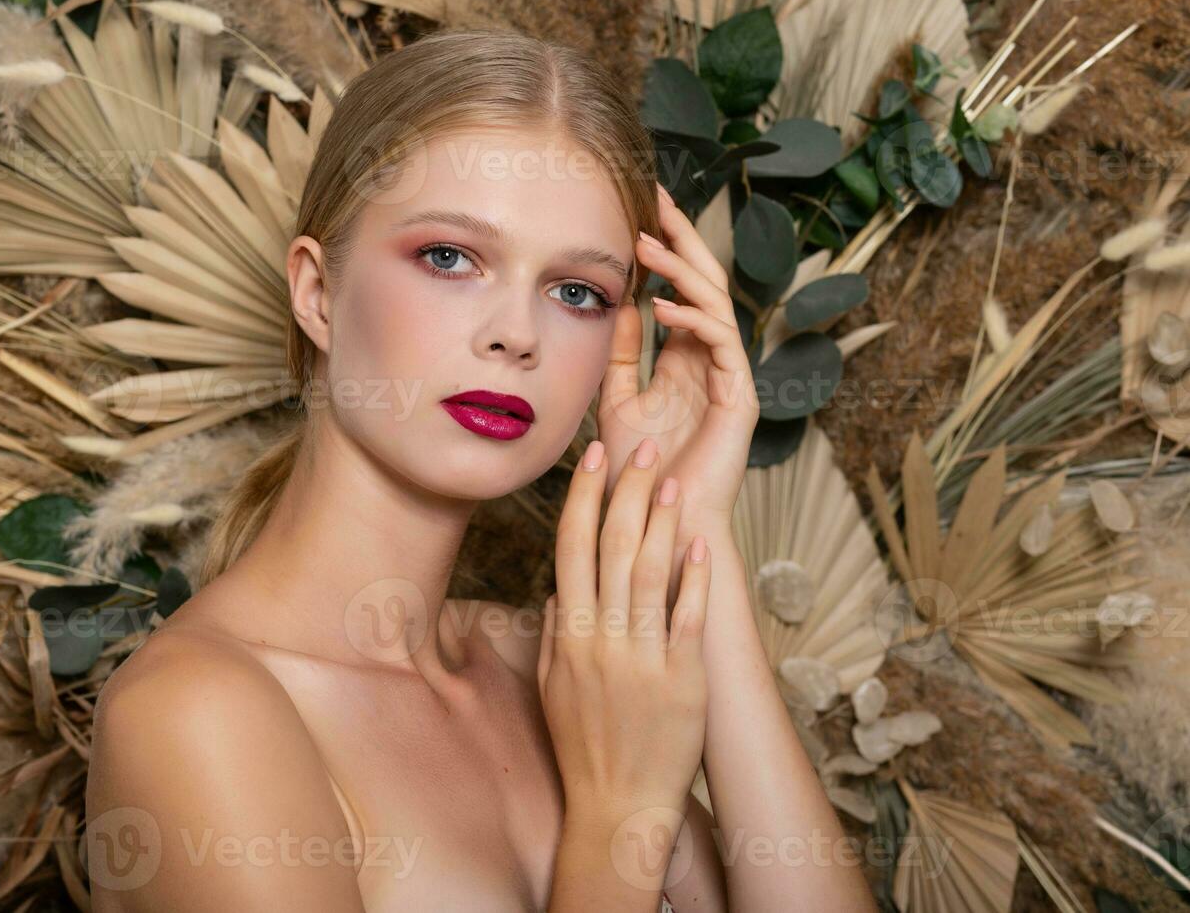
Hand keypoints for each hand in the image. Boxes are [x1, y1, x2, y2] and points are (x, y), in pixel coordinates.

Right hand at [538, 436, 713, 830]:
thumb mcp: (552, 687)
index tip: (592, 456)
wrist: (619, 804)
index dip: (582, 496)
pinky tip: (702, 543)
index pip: (571, 547)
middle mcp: (601, 638)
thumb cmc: (584, 745)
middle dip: (626, 491)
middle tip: (642, 448)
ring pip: (650, 573)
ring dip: (661, 521)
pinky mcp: (683, 677)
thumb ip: (555, 632)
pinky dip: (695, 577)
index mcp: (568, 634)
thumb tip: (560, 587)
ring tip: (673, 481)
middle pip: (611, 547)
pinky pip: (688, 617)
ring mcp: (643, 656)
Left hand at [597, 182, 759, 519]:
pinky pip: (722, 344)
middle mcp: (712, 360)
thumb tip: (617, 304)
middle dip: (682, 237)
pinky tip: (660, 306)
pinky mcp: (740, 398)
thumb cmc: (638, 472)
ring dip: (681, 271)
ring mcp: (730, 376)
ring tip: (646, 244)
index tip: (635, 207)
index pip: (679, 287)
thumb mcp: (619, 401)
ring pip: (715, 305)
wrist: (659, 524)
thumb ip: (621, 355)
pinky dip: (692, 321)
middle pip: (704, 283)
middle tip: (657, 195)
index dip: (663, 248)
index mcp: (686, 357)